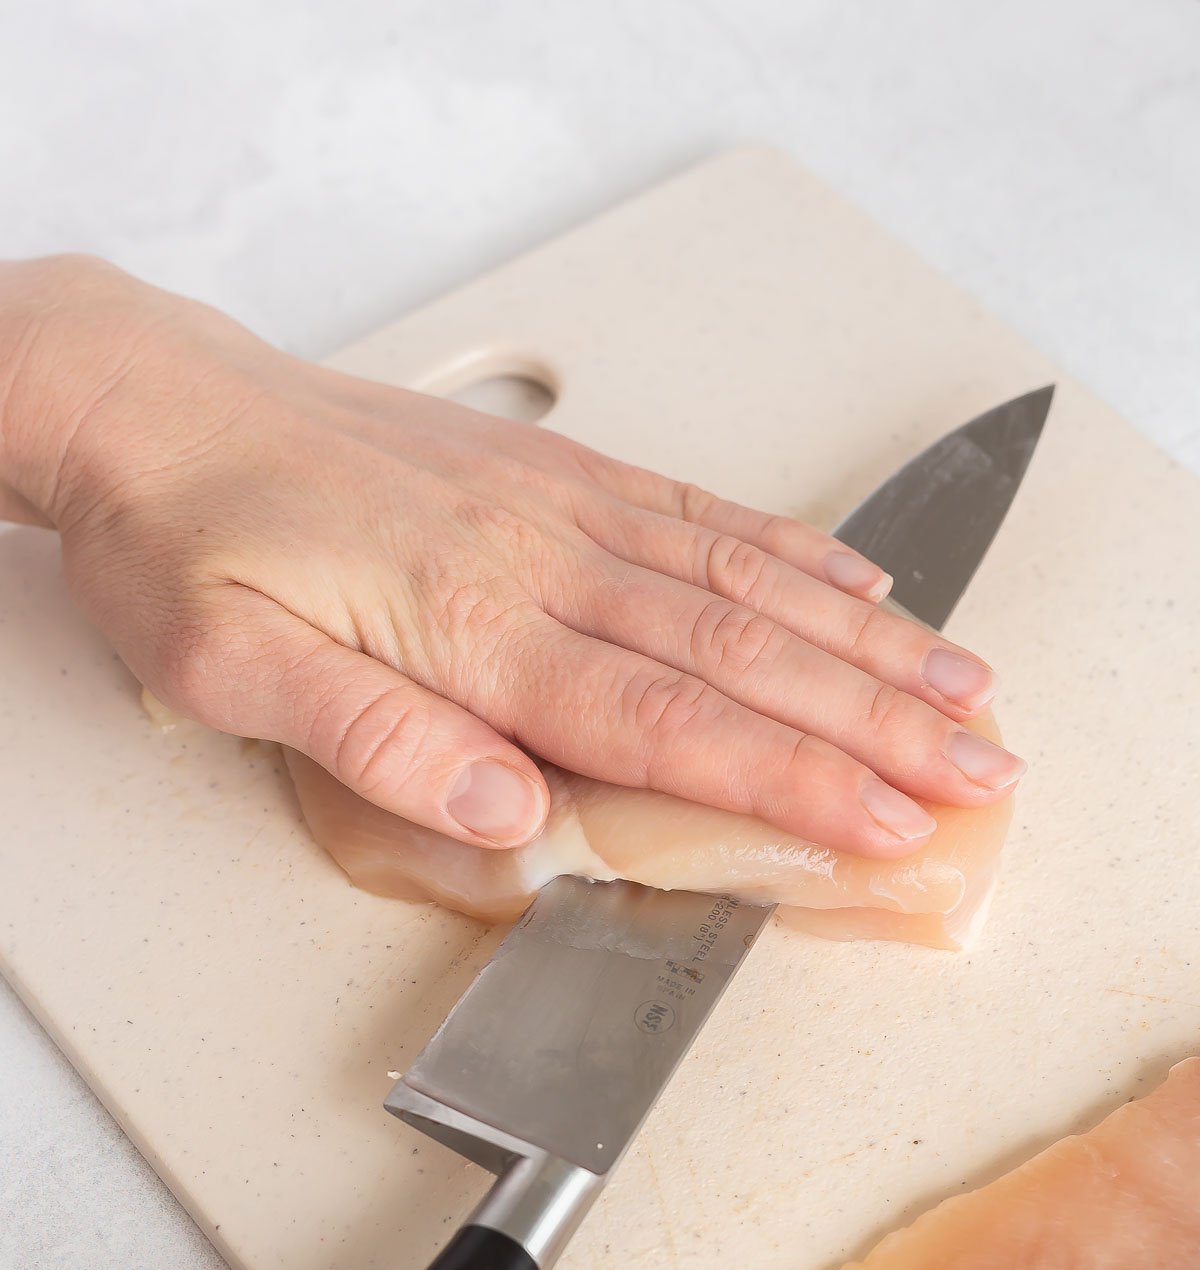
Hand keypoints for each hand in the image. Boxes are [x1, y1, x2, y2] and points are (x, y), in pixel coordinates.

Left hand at [0, 257, 1022, 857]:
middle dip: (875, 722)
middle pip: (743, 653)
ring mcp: (561, 509)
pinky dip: (791, 552)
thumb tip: (505, 814)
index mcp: (477, 625)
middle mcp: (543, 558)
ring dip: (865, 640)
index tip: (887, 819)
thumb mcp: (234, 667)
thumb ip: (379, 741)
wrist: (158, 402)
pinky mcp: (557, 476)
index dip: (794, 778)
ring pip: (747, 581)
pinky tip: (852, 582)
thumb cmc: (189, 539)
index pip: (669, 720)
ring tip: (961, 683)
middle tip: (978, 766)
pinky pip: (699, 512)